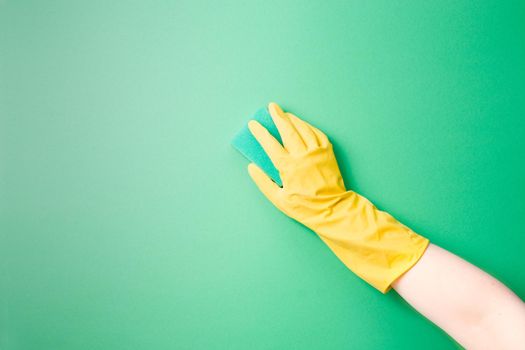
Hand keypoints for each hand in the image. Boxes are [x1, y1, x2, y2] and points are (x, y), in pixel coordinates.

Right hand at [248, 102, 428, 292]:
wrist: (332, 209)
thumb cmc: (304, 207)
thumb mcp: (279, 200)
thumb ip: (263, 182)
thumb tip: (251, 167)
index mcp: (288, 167)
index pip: (270, 144)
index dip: (260, 132)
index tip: (253, 124)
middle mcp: (303, 156)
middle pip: (288, 130)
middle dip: (278, 117)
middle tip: (271, 107)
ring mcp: (317, 152)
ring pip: (303, 128)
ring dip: (293, 119)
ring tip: (285, 113)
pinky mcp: (328, 152)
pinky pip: (317, 133)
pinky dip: (308, 126)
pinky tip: (302, 124)